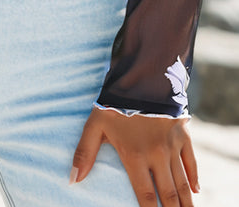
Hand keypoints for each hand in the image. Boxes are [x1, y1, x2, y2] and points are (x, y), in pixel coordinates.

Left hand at [71, 106, 199, 206]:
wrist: (143, 75)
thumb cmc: (115, 100)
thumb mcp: (95, 124)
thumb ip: (84, 153)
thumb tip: (72, 180)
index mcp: (135, 156)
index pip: (144, 195)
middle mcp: (156, 155)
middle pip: (168, 194)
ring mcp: (172, 146)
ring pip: (182, 182)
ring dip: (186, 201)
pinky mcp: (184, 134)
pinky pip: (192, 161)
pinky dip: (194, 177)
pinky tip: (195, 191)